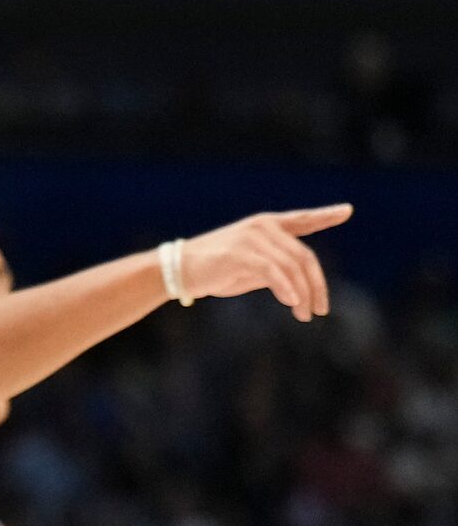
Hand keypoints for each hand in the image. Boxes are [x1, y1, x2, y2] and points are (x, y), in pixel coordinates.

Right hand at [179, 204, 350, 321]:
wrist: (179, 270)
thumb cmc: (216, 270)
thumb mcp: (252, 266)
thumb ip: (277, 266)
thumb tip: (301, 285)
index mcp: (266, 225)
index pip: (302, 219)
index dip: (326, 215)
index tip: (347, 210)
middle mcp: (263, 227)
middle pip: (304, 256)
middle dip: (317, 285)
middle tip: (320, 310)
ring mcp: (252, 238)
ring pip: (292, 267)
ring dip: (303, 295)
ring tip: (305, 315)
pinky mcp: (241, 253)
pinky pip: (274, 273)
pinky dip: (287, 289)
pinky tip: (292, 303)